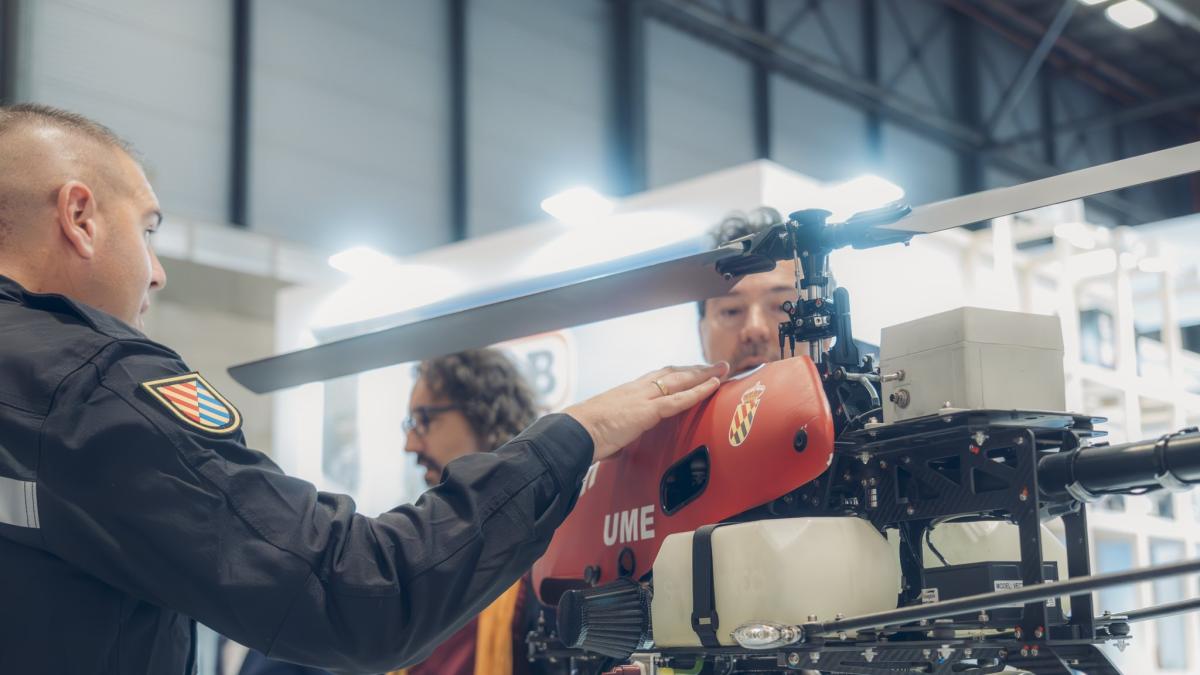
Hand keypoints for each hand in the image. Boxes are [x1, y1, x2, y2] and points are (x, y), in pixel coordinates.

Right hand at [564, 362, 729, 461]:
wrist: (573, 433)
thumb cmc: (583, 436)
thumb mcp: (604, 432)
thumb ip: (616, 436)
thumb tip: (616, 447)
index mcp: (627, 392)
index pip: (658, 377)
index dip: (677, 374)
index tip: (692, 371)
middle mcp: (637, 389)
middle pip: (673, 373)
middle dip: (696, 369)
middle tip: (716, 366)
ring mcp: (642, 397)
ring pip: (680, 380)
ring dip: (704, 374)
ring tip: (722, 370)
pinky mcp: (647, 410)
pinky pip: (678, 399)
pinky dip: (699, 392)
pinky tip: (713, 387)